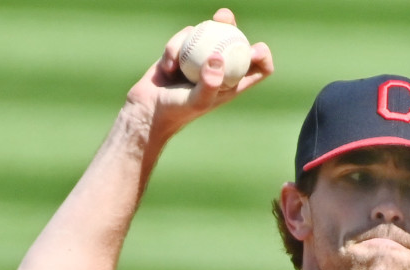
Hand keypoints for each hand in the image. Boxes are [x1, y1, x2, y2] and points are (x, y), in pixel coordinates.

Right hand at [126, 8, 273, 140]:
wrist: (147, 110)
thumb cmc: (177, 111)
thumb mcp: (196, 101)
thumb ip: (209, 84)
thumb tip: (218, 57)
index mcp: (233, 83)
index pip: (258, 68)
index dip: (262, 56)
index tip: (253, 50)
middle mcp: (220, 68)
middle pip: (234, 41)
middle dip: (231, 25)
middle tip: (223, 17)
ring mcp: (201, 58)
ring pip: (206, 34)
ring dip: (198, 32)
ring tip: (185, 44)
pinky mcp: (182, 51)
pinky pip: (183, 38)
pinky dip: (174, 48)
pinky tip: (168, 67)